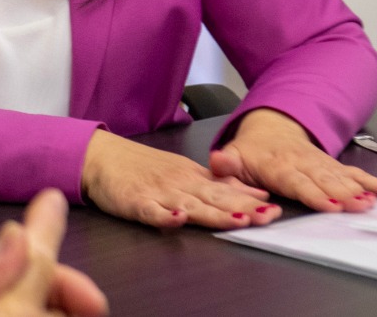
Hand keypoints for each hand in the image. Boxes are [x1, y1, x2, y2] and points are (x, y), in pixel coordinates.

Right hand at [79, 130, 277, 229]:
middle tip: (267, 216)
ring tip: (237, 220)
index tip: (275, 208)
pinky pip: (152, 212)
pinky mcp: (135, 202)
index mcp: (192, 178)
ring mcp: (158, 193)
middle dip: (243, 209)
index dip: (250, 201)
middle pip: (215, 199)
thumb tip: (254, 194)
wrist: (101, 156)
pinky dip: (165, 217)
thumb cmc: (141, 167)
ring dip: (214, 213)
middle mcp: (180, 184)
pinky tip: (177, 219)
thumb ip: (218, 186)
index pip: (226, 191)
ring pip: (190, 205)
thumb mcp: (184, 172)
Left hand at [208, 108, 376, 214]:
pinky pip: (354, 173)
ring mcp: (320, 162)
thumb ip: (225, 164)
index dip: (313, 193)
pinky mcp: (332, 165)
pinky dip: (372, 182)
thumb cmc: (251, 150)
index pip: (297, 180)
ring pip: (342, 176)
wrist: (270, 127)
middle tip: (360, 206)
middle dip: (344, 193)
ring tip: (376, 201)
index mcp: (277, 164)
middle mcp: (303, 162)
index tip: (329, 205)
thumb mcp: (233, 156)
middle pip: (325, 180)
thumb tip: (218, 162)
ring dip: (360, 189)